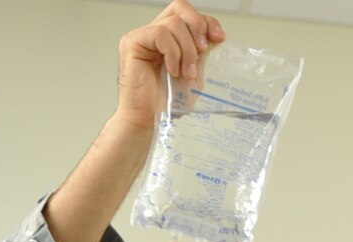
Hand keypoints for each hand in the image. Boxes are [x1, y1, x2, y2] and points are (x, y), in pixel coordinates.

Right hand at [116, 1, 223, 131]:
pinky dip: (173, 53)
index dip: (207, 21)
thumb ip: (201, 53)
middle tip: (202, 51)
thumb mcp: (194, 73)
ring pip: (173, 23)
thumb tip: (215, 36)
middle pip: (180, 7)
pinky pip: (160, 34)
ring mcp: (143, 36)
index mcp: (170, 39)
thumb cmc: (167, 103)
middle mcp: (155, 33)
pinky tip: (172, 70)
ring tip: (185, 73)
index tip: (219, 38)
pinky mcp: (133, 42)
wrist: (150, 121)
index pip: (189, 14)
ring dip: (187, 49)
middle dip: (198, 27)